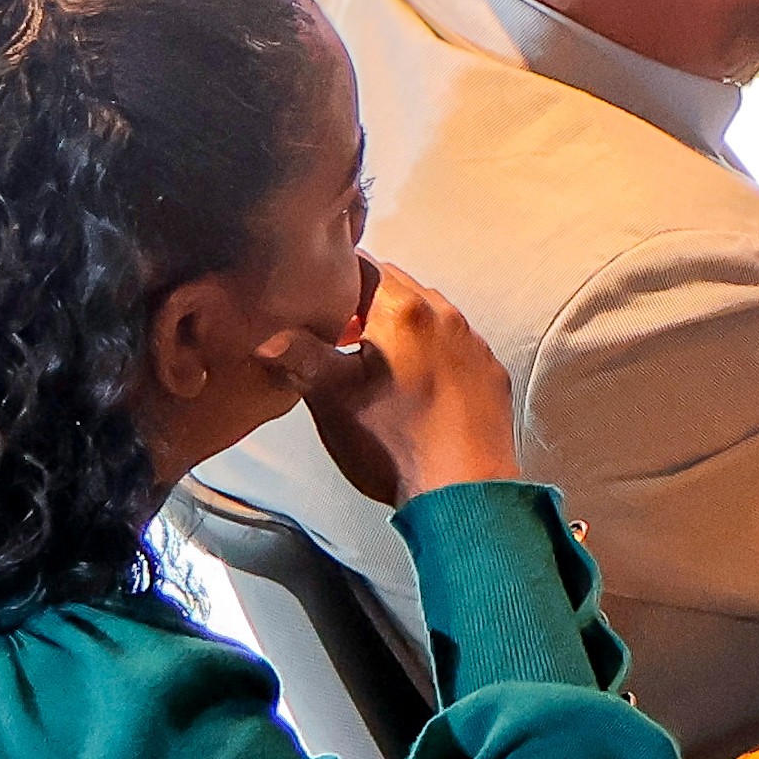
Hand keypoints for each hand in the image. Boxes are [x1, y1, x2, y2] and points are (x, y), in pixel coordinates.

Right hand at [272, 264, 525, 505]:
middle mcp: (447, 315)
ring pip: (428, 316)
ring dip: (397, 329)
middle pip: (398, 288)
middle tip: (334, 335)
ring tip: (368, 364)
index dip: (333, 280)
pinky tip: (412, 385)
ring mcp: (475, 343)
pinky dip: (429, 353)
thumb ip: (299, 357)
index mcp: (404, 310)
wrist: (461, 491)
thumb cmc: (392, 441)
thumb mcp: (330, 398)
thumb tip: (268, 337)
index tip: (314, 302)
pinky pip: (454, 346)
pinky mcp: (491, 372)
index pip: (364, 267)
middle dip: (363, 304)